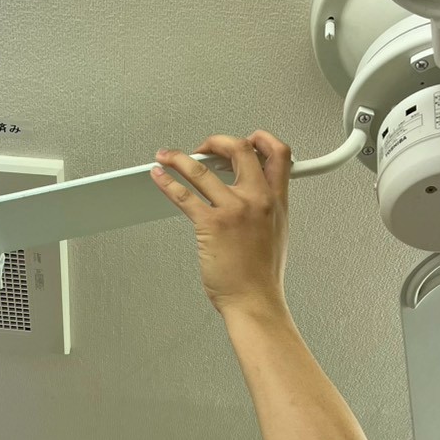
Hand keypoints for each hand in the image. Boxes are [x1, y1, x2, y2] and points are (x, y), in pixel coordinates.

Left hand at [150, 130, 291, 315]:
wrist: (255, 301)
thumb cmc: (262, 278)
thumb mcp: (277, 234)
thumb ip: (267, 210)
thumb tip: (256, 199)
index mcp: (277, 201)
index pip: (279, 153)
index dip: (262, 138)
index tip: (247, 138)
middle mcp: (257, 199)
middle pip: (239, 148)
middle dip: (218, 141)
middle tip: (204, 147)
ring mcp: (234, 209)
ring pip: (202, 168)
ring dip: (179, 157)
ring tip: (167, 156)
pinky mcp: (211, 224)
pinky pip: (184, 195)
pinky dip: (167, 182)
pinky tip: (159, 177)